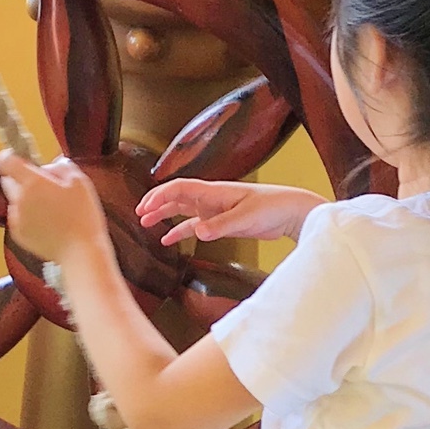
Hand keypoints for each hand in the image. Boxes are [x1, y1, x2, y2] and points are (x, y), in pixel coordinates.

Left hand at [0, 153, 107, 262]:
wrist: (80, 252)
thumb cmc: (83, 216)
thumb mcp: (79, 182)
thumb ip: (61, 166)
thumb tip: (49, 166)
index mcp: (32, 182)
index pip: (5, 161)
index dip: (9, 156)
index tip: (19, 158)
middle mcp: (19, 199)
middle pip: (8, 180)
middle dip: (21, 180)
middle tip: (44, 186)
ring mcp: (16, 218)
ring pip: (14, 200)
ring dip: (25, 200)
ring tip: (50, 209)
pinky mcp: (18, 234)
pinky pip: (17, 218)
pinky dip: (27, 217)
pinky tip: (47, 223)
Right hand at [136, 179, 320, 247]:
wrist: (290, 212)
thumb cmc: (272, 207)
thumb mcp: (246, 218)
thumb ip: (221, 226)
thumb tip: (197, 233)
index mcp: (213, 191)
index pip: (179, 188)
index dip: (160, 195)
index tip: (145, 206)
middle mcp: (210, 198)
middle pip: (176, 197)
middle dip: (156, 203)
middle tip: (139, 213)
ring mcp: (214, 210)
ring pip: (182, 210)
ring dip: (164, 215)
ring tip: (146, 223)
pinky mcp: (221, 222)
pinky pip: (194, 226)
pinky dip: (180, 232)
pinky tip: (168, 240)